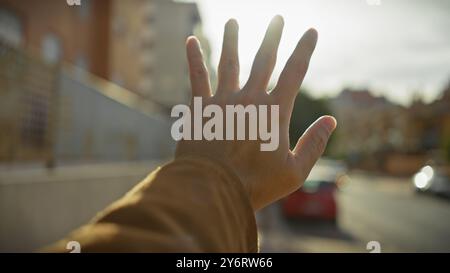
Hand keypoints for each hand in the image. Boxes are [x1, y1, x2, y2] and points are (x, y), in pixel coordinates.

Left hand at [176, 15, 336, 210]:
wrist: (213, 191)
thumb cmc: (256, 185)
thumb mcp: (294, 171)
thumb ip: (314, 144)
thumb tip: (331, 120)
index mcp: (274, 111)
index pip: (294, 72)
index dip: (304, 49)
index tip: (311, 31)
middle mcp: (249, 99)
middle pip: (262, 60)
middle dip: (272, 37)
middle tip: (277, 18)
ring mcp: (223, 101)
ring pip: (229, 62)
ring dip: (232, 40)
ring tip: (233, 22)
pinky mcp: (200, 108)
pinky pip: (197, 77)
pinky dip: (194, 58)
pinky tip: (191, 40)